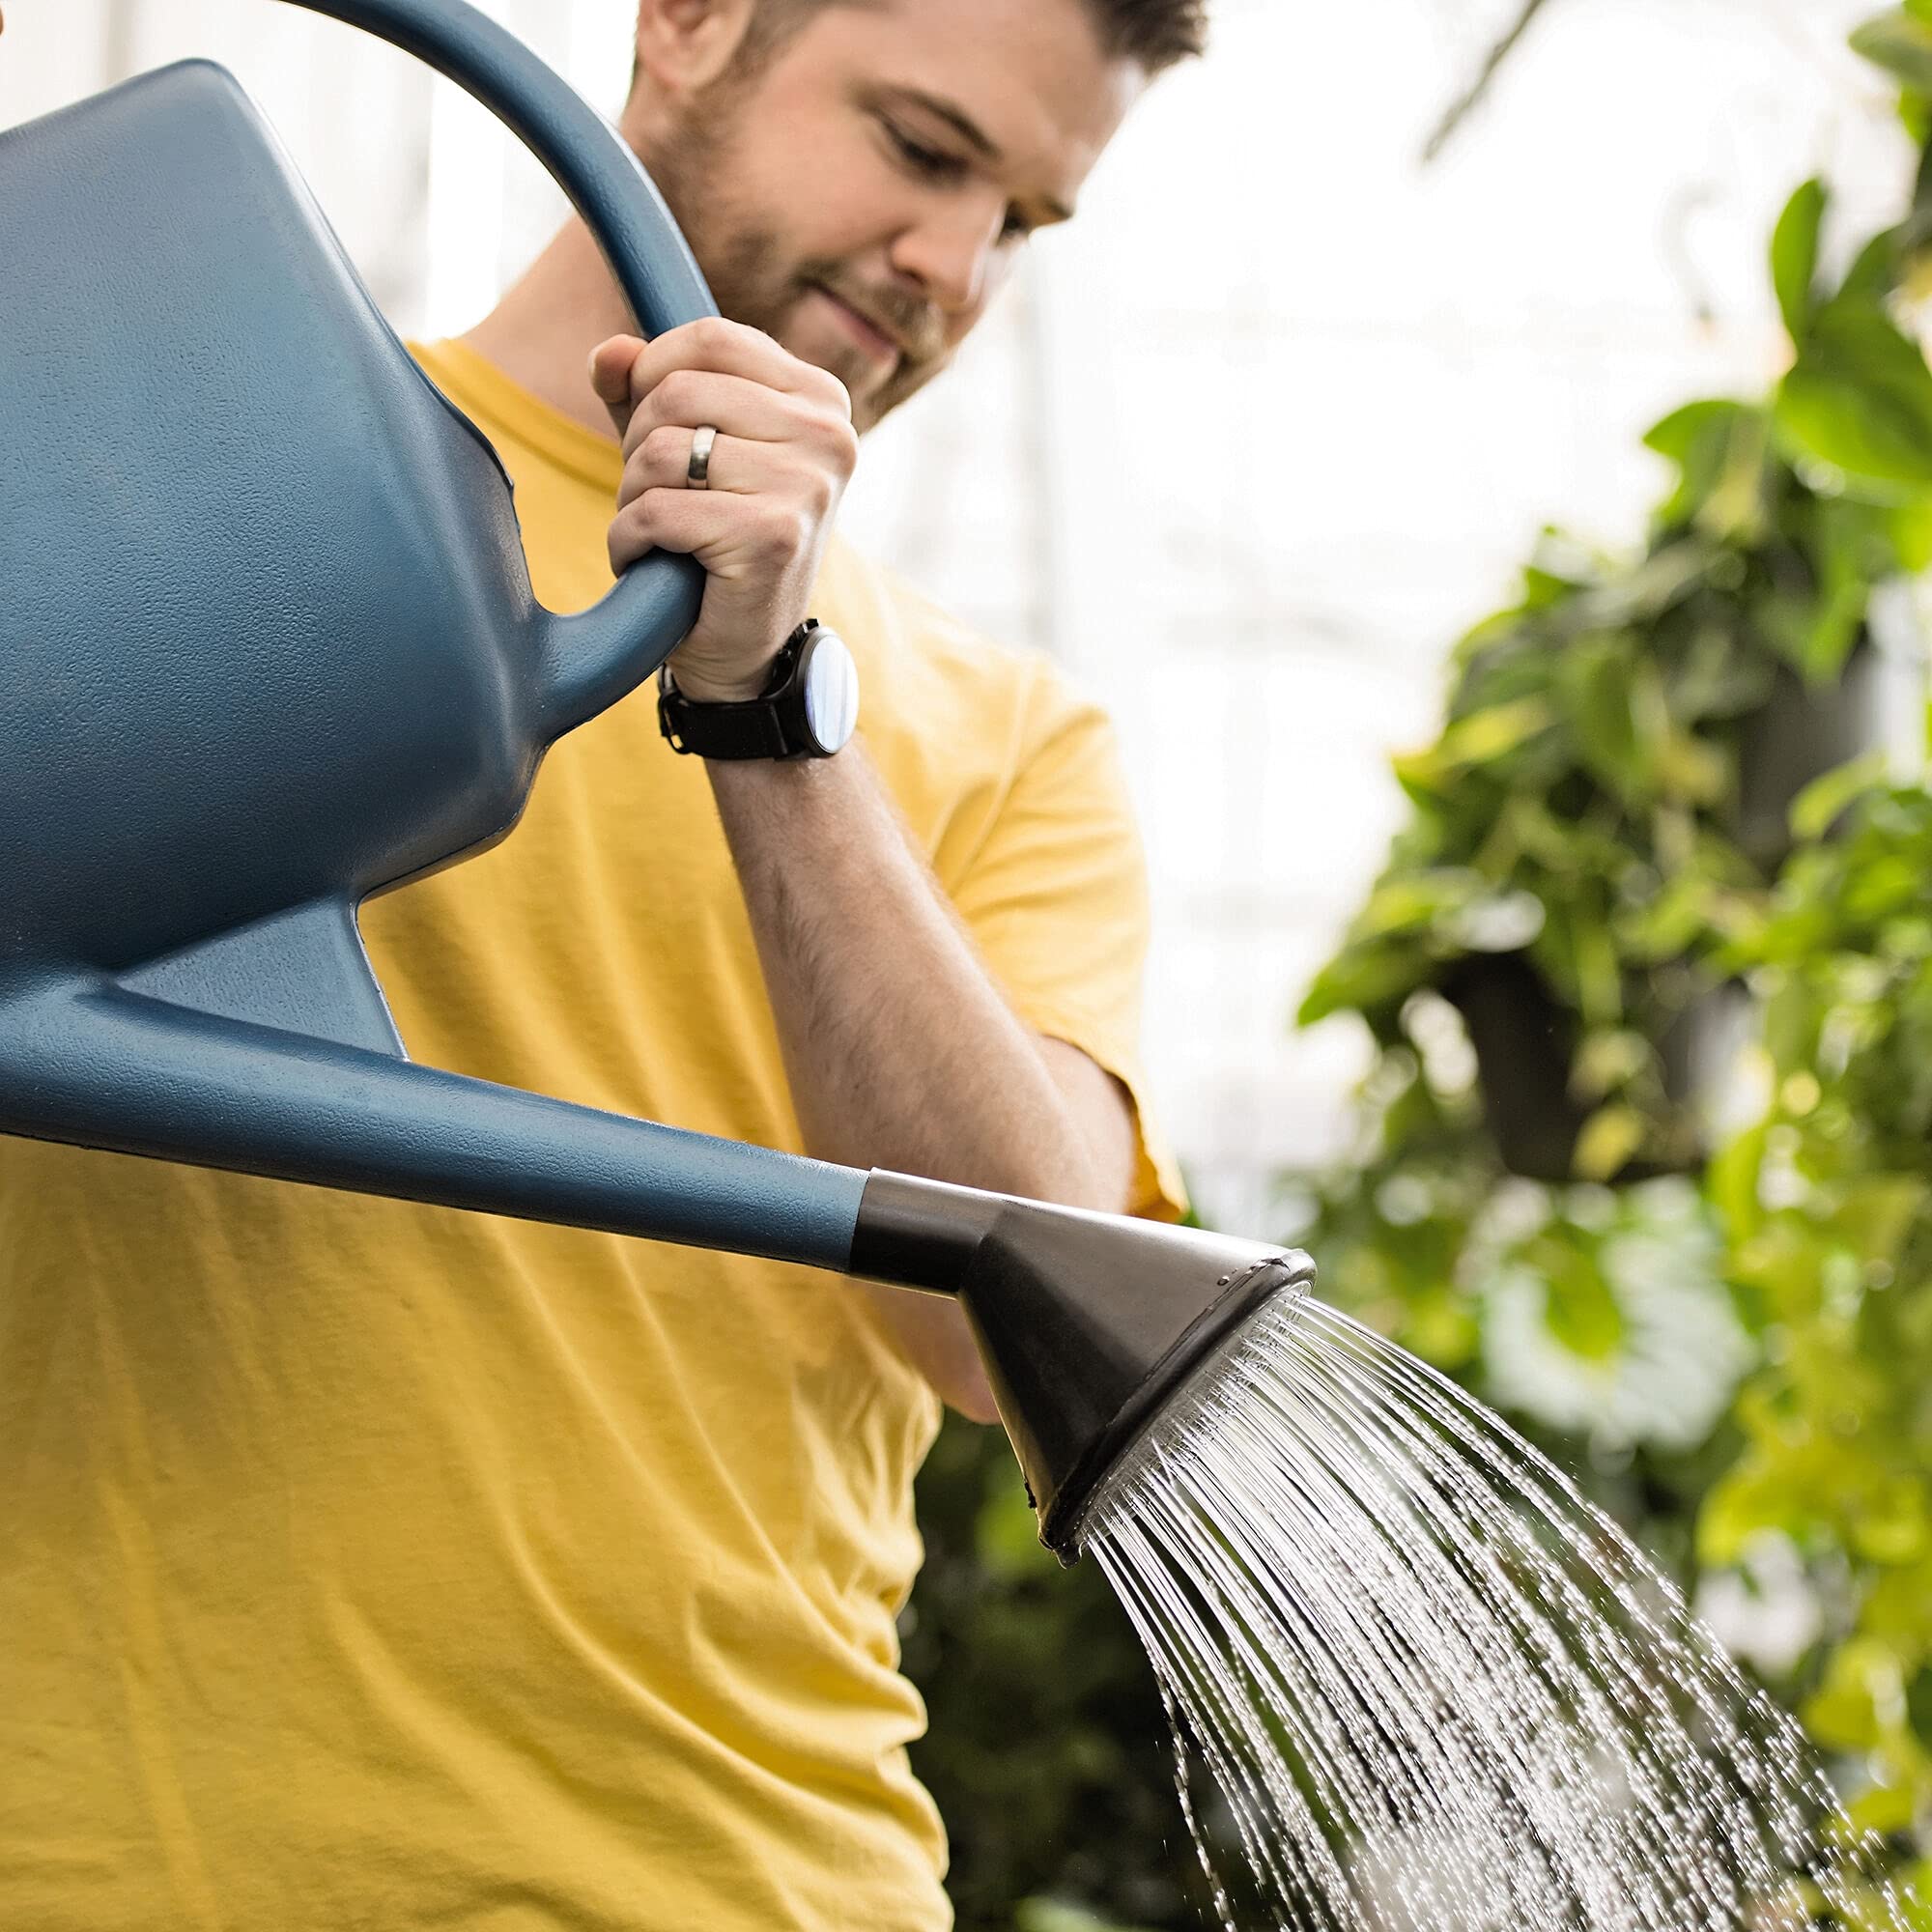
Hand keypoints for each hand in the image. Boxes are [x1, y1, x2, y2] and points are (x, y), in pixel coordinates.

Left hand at [590, 319, 858, 702]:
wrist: (747, 653)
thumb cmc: (717, 541)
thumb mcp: (689, 450)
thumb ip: (649, 390)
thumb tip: (607, 353)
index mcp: (821, 400)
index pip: (711, 339)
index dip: (654, 372)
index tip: (650, 423)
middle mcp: (827, 435)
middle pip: (676, 391)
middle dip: (637, 444)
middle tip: (654, 494)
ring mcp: (807, 485)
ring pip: (660, 450)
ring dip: (631, 496)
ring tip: (656, 530)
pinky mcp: (772, 536)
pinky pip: (656, 510)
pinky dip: (628, 540)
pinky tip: (649, 561)